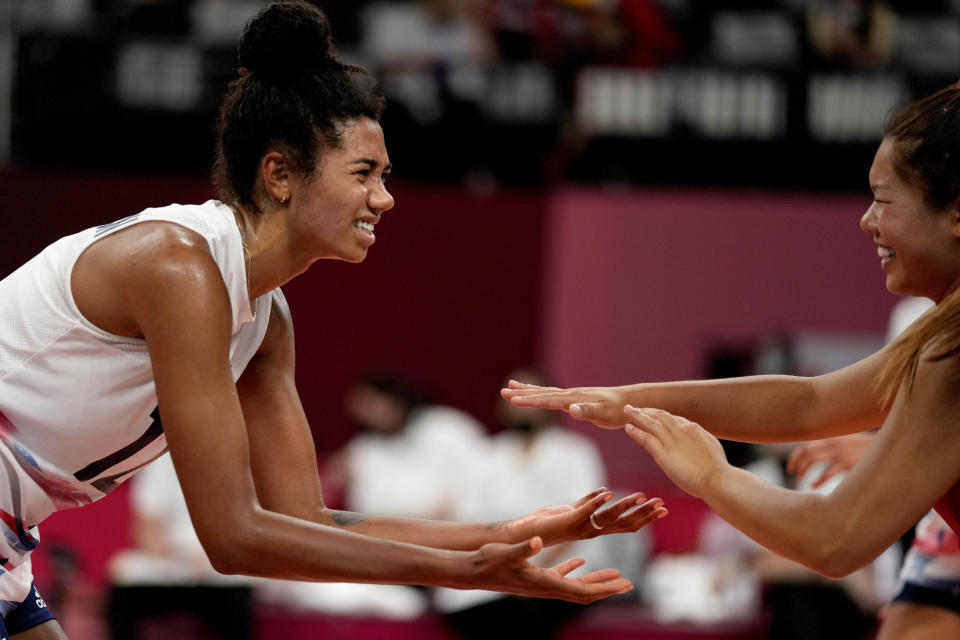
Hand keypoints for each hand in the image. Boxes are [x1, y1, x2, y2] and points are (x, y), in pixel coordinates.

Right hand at [462, 536, 632, 603]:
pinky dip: (574, 570)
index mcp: (544, 583)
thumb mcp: (507, 552)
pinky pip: (560, 576)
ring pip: (575, 585)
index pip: (581, 591)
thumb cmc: (488, 562)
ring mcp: (541, 583)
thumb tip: (539, 542)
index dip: (603, 588)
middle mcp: (546, 588)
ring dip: (595, 580)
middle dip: (607, 588)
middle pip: (584, 592)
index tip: (623, 585)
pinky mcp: (534, 577)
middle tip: (629, 584)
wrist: (471, 572)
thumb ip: (524, 548)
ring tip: (615, 575)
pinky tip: (581, 562)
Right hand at [501, 381, 628, 428]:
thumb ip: (587, 411)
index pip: (547, 400)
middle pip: (541, 393)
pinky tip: (536, 394)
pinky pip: (553, 396)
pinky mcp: (575, 399)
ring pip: (545, 392)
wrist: (629, 401)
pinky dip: (540, 394)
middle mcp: (570, 394)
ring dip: (527, 390)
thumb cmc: (618, 410)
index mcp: (574, 398)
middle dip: (522, 393)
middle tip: (503, 391)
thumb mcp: (604, 413)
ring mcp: (572, 395)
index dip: (529, 401)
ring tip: (510, 386)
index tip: (512, 400)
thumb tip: (571, 409)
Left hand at [507, 488, 666, 546]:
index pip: (625, 524)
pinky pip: (585, 511)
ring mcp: (580, 526)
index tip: (662, 508)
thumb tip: (605, 491)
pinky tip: (608, 493)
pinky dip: (596, 502)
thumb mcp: (572, 509)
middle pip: (624, 524)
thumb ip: (588, 501)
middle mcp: (591, 530)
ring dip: (625, 506)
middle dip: (643, 514)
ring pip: (608, 517)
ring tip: (641, 497)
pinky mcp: (567, 521)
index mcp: (594, 528)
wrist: (524, 533)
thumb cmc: (547, 521)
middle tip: (662, 506)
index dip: (644, 517)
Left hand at [623, 406, 727, 498]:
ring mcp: (671, 441)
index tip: (654, 414)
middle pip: (660, 415)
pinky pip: (646, 438)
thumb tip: (697, 446)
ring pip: (650, 422)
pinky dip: (636, 432)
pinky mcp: (663, 453)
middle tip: (636, 407)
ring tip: (627, 410)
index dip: (662, 416)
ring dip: (637, 415)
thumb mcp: (711, 449)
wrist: (716, 479)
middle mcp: (681, 430)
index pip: (674, 418)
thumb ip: (700, 444)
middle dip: (648, 410)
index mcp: (694, 429)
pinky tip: (628, 427)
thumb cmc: (717, 471)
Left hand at [785, 432, 875, 487]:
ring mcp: (838, 451)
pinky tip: (814, 485)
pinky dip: (818, 480)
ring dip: (804, 470)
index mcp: (829, 436)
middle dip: (795, 462)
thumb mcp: (845, 441)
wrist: (883, 447)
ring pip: (812, 460)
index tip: (792, 465)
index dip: (796, 455)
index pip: (805, 444)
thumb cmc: (862, 447)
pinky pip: (826, 473)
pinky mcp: (845, 462)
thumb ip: (831, 444)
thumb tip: (814, 452)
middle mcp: (831, 441)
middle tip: (792, 472)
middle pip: (805, 451)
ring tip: (801, 477)